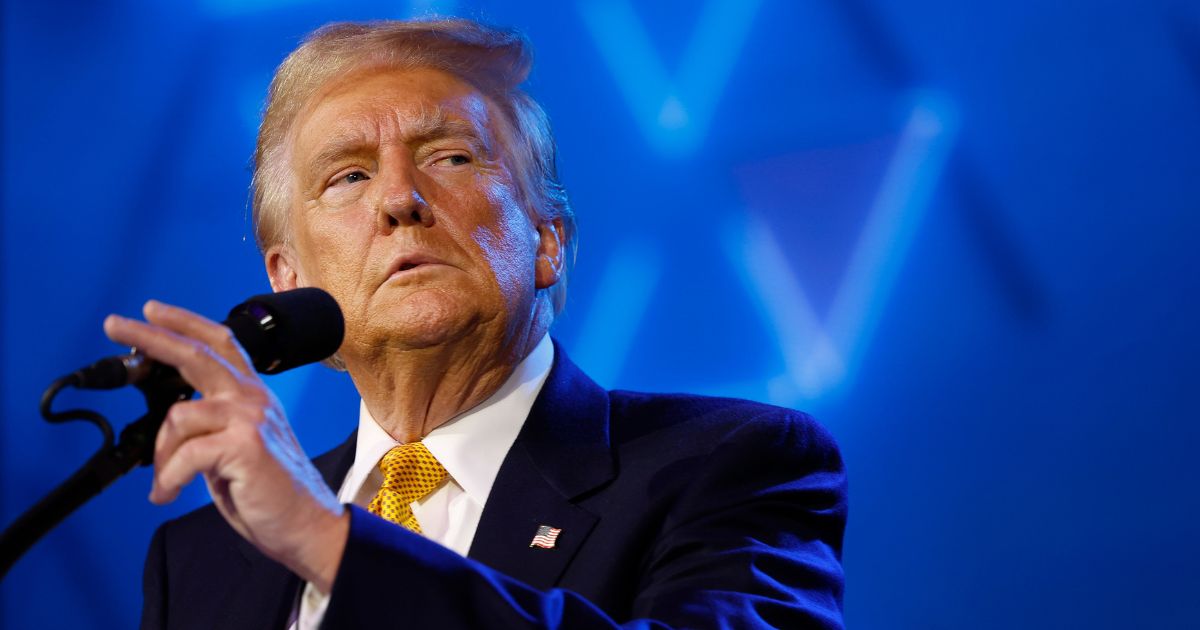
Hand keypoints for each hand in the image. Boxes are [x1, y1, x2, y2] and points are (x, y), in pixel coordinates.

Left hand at [104, 299, 347, 592]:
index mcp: (251, 394)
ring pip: (179, 416)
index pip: (220, 344)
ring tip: (165, 482)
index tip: (151, 310)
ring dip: (161, 456)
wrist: (304, 522)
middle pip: (196, 353)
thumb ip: (211, 422)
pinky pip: (184, 455)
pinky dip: (169, 479)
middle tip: (114, 323)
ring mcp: (250, 418)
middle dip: (150, 336)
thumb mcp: (234, 445)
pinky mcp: (244, 445)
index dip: (184, 323)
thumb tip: (173, 420)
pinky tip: (168, 495)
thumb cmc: (267, 489)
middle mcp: (252, 398)